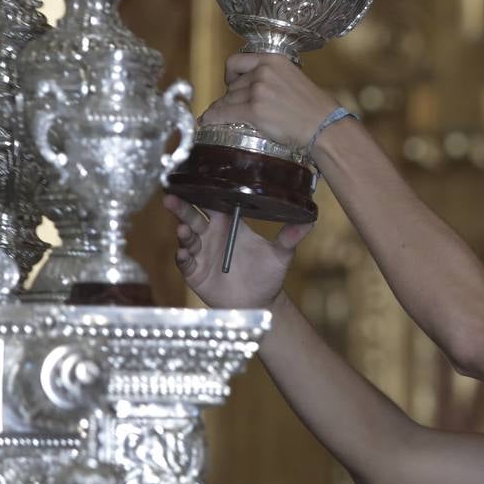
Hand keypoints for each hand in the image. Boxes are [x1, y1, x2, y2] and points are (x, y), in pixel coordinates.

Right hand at [165, 194, 310, 309]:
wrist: (259, 303)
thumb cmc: (268, 275)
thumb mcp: (281, 254)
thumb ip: (290, 236)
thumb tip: (311, 219)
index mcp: (229, 223)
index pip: (213, 202)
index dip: (202, 192)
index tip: (193, 180)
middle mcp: (212, 234)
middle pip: (192, 215)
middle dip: (182, 207)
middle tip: (172, 197)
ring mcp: (202, 252)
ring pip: (187, 237)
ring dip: (183, 232)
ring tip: (184, 229)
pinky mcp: (195, 271)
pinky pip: (186, 262)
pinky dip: (184, 257)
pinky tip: (185, 253)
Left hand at [199, 52, 338, 147]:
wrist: (324, 125)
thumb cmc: (314, 107)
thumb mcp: (294, 78)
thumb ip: (273, 77)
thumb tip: (252, 87)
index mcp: (273, 60)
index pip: (237, 61)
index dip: (230, 74)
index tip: (231, 83)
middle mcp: (263, 72)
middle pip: (233, 85)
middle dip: (232, 97)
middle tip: (236, 109)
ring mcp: (258, 91)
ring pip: (228, 100)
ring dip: (224, 109)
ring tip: (219, 117)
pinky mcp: (254, 111)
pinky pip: (225, 113)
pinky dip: (213, 117)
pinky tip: (206, 121)